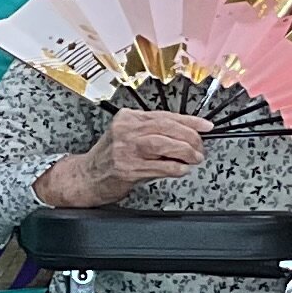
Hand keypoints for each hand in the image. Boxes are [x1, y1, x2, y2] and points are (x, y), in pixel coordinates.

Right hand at [38, 108, 206, 208]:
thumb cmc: (110, 158)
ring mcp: (125, 149)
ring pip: (163, 144)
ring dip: (184, 151)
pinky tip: (181, 169)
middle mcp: (126, 130)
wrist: (86, 177)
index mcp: (128, 118)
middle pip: (166, 127)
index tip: (205, 126)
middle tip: (200, 147)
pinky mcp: (127, 168)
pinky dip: (174, 168)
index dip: (189, 120)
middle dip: (189, 137)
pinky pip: (158, 166)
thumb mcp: (128, 136)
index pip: (165, 115)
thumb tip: (186, 135)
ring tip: (194, 158)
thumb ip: (153, 133)